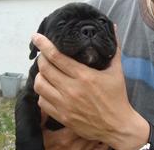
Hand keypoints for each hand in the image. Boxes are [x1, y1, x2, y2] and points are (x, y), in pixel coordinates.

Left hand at [33, 33, 148, 149]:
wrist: (117, 125)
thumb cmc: (117, 97)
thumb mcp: (117, 71)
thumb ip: (114, 48)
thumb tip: (114, 28)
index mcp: (84, 76)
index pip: (57, 56)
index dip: (44, 44)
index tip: (36, 37)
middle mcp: (71, 89)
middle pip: (45, 68)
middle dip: (41, 58)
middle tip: (43, 55)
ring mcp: (64, 104)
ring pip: (39, 85)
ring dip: (39, 75)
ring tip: (45, 71)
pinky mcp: (62, 116)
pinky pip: (42, 101)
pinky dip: (42, 92)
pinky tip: (48, 88)